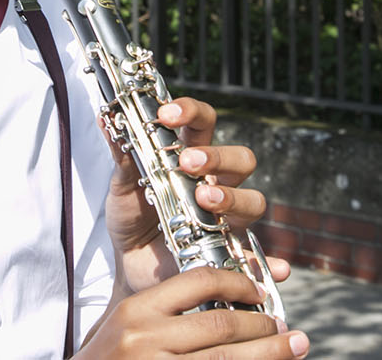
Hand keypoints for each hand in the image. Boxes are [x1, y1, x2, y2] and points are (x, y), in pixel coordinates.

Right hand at [76, 267, 308, 358]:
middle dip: (262, 325)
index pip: (196, 281)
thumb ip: (158, 312)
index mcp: (136, 310)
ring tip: (294, 346)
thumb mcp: (120, 327)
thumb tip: (218, 301)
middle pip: (220, 324)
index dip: (236, 281)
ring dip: (268, 353)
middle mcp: (145, 338)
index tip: (257, 290)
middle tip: (286, 327)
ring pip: (227, 359)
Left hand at [104, 97, 267, 292]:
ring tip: (205, 201)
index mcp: (190, 158)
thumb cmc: (132, 216)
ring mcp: (225, 219)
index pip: (203, 123)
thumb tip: (106, 118)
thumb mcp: (121, 186)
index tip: (167, 114)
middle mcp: (215, 184)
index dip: (191, 112)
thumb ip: (121, 155)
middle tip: (187, 163)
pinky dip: (269, 265)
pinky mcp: (227, 254)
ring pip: (253, 201)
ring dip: (234, 198)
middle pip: (240, 159)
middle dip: (218, 157)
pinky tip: (274, 269)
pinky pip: (257, 259)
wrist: (129, 264)